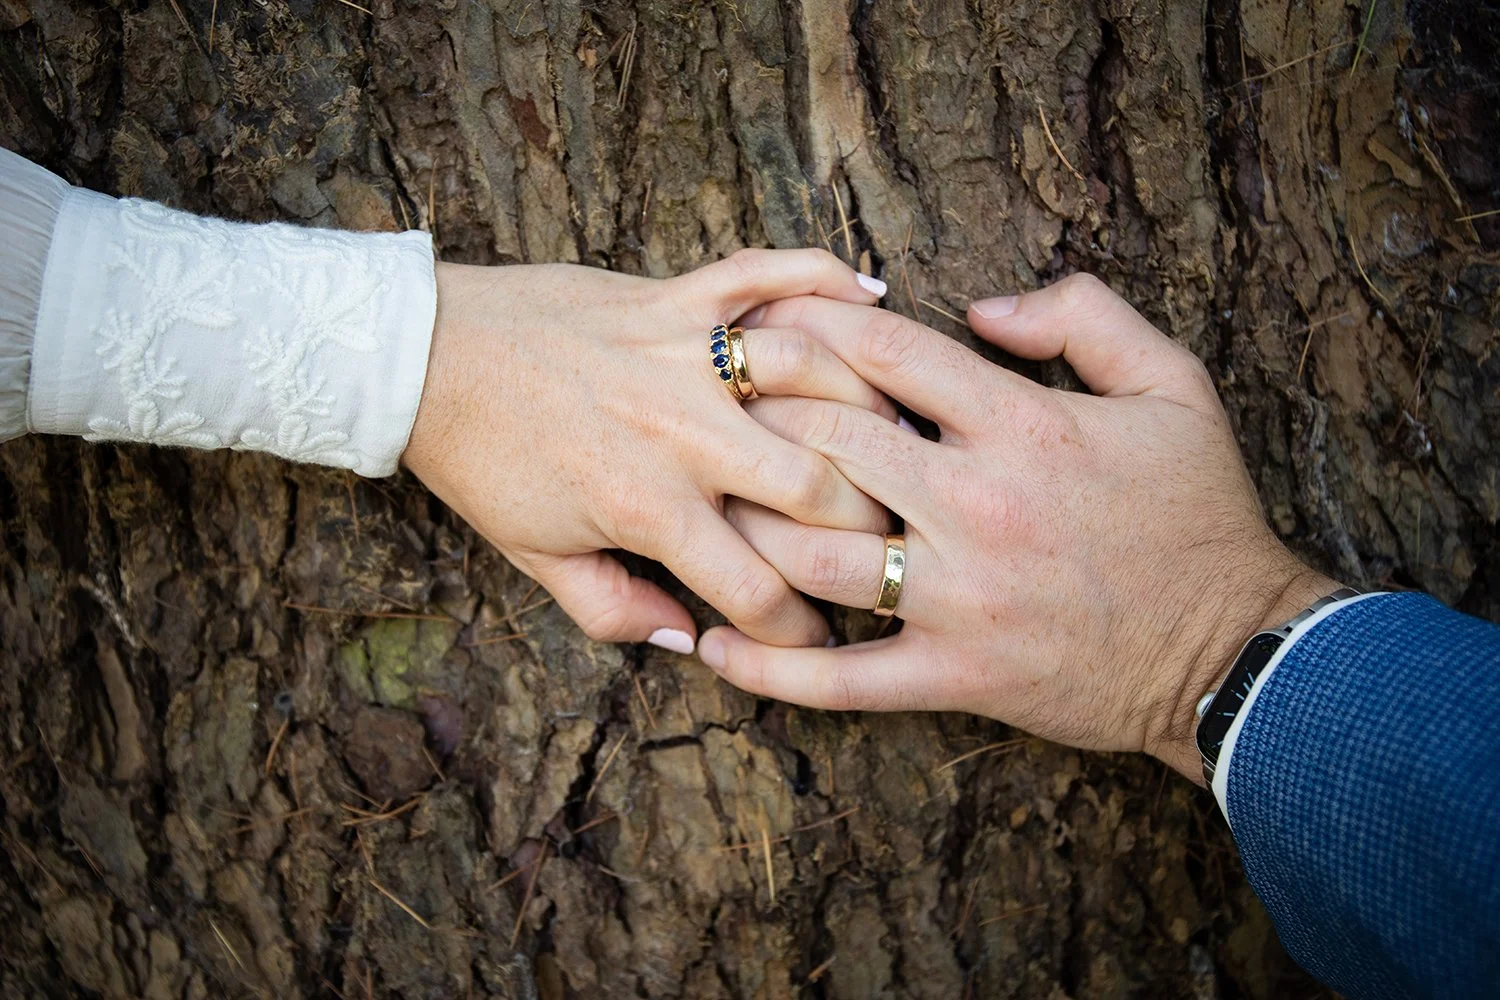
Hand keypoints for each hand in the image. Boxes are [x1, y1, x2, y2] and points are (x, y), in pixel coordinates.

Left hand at [402, 249, 894, 651]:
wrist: (425, 355)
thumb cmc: (482, 459)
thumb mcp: (534, 557)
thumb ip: (614, 610)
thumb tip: (692, 638)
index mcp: (647, 508)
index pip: (759, 590)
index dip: (801, 633)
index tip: (818, 638)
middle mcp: (680, 430)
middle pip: (819, 489)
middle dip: (867, 530)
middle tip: (880, 543)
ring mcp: (683, 352)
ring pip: (818, 378)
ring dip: (870, 410)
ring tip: (892, 440)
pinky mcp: (674, 293)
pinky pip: (766, 272)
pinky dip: (822, 277)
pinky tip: (870, 300)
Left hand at [698, 274, 1338, 780]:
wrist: (1232, 650)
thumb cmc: (1200, 514)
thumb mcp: (1175, 384)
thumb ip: (1085, 317)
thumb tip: (983, 307)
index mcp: (1022, 427)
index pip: (887, 355)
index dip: (811, 325)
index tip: (763, 319)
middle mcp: (975, 507)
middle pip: (829, 442)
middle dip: (757, 410)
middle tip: (706, 397)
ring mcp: (958, 599)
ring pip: (814, 558)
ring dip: (745, 527)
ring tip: (696, 502)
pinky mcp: (955, 677)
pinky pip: (842, 681)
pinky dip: (771, 669)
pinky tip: (713, 648)